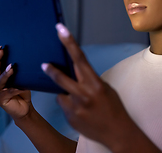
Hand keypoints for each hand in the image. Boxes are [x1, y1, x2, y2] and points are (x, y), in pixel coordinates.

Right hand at [0, 35, 31, 119]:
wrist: (25, 109)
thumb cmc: (23, 91)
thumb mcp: (22, 78)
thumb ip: (20, 69)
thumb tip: (27, 53)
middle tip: (2, 49)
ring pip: (0, 80)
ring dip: (6, 74)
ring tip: (12, 67)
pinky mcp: (0, 100)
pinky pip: (8, 92)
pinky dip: (15, 89)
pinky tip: (21, 87)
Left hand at [41, 23, 139, 151]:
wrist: (118, 132)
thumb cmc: (114, 108)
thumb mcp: (105, 89)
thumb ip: (89, 80)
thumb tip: (75, 72)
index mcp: (95, 83)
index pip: (80, 58)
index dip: (68, 42)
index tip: (60, 30)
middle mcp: (84, 94)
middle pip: (61, 77)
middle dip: (51, 70)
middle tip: (44, 64)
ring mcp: (76, 107)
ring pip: (61, 93)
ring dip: (67, 94)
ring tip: (82, 103)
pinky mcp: (70, 118)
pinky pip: (64, 106)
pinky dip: (69, 106)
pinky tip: (81, 113)